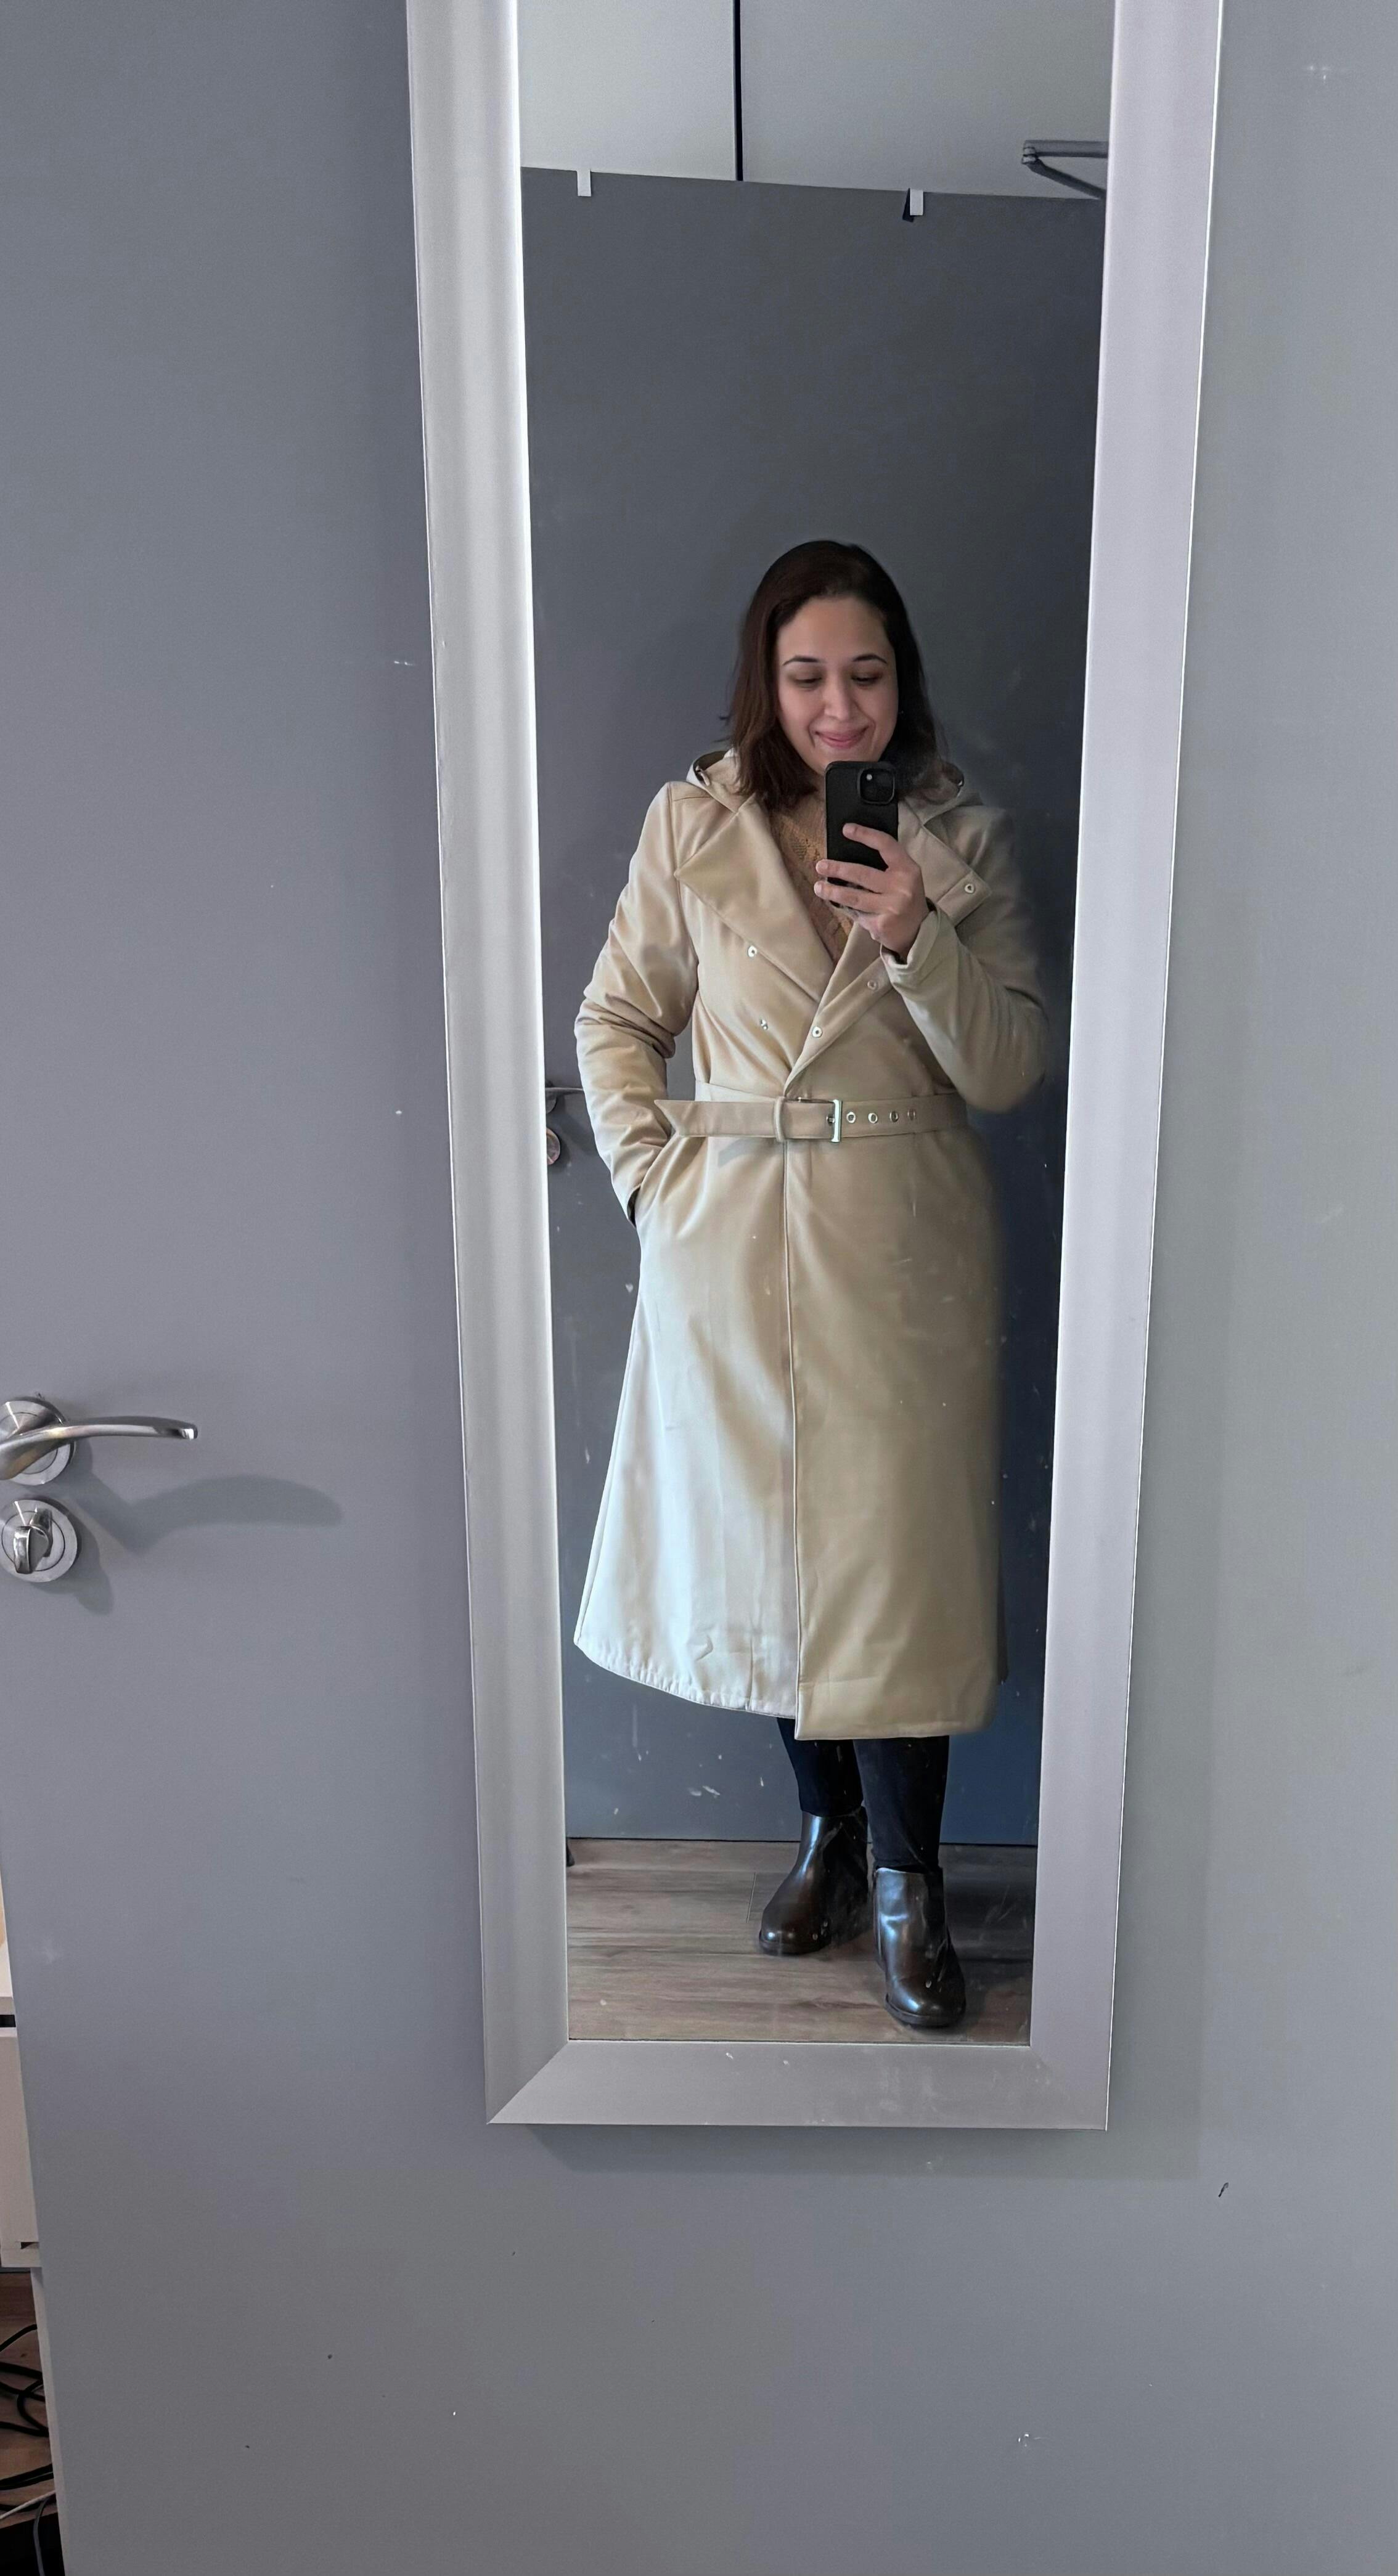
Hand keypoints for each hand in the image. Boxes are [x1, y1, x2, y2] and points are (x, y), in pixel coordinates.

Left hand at [816, 824, 928, 960]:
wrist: (919, 931)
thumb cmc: (906, 898)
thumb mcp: (905, 878)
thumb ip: (886, 866)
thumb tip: (849, 856)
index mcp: (908, 869)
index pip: (886, 845)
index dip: (865, 834)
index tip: (846, 829)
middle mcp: (901, 887)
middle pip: (862, 874)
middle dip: (838, 869)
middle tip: (820, 865)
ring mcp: (891, 907)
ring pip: (854, 897)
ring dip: (832, 892)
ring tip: (819, 887)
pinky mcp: (881, 925)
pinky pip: (857, 914)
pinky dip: (846, 909)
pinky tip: (838, 905)